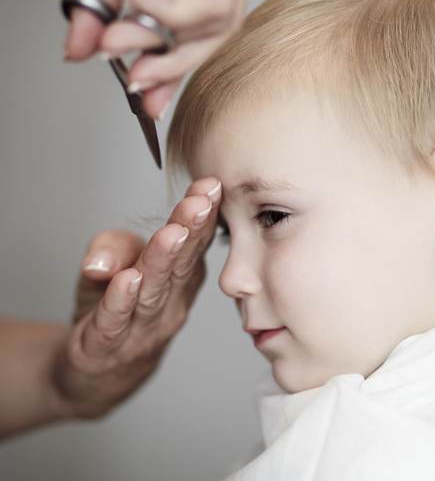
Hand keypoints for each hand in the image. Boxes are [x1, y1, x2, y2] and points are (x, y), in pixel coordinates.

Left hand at [54, 177, 221, 417]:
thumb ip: (115, 248)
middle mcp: (170, 304)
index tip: (211, 185)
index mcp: (179, 281)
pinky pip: (115, 322)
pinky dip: (122, 301)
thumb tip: (109, 257)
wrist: (96, 374)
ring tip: (174, 232)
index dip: (203, 216)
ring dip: (163, 260)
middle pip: (181, 264)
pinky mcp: (106, 348)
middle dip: (192, 229)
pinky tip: (128, 280)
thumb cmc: (113, 314)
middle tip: (202, 201)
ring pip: (153, 290)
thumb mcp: (113, 268)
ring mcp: (142, 329)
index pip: (194, 245)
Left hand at [63, 0, 245, 119]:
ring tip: (142, 84)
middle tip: (134, 78)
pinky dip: (176, 43)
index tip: (132, 18)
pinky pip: (202, 16)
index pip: (214, 1)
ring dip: (176, 60)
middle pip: (221, 25)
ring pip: (216, 29)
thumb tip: (82, 46)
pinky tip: (156, 67)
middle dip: (174, 59)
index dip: (174, 23)